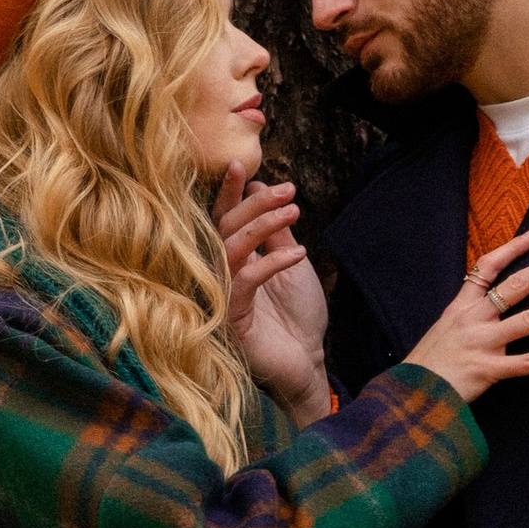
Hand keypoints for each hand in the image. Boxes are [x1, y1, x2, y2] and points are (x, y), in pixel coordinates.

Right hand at [217, 165, 329, 416]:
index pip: (224, 219)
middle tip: (288, 189)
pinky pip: (245, 280)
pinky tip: (300, 253)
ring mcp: (223, 296)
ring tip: (295, 211)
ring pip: (231, 249)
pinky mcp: (231, 318)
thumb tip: (262, 187)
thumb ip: (276, 231)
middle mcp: (222, 274)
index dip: (229, 192)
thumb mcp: (292, 263)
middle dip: (255, 204)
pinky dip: (272, 262)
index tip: (242, 164)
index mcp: (233, 259)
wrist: (306, 363)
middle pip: (225, 228)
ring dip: (263, 225)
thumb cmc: (297, 317)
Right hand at [406, 229, 528, 405]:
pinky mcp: (488, 370)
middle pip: (517, 285)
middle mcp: (474, 319)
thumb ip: (467, 314)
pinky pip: (527, 363)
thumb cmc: (428, 363)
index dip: (513, 249)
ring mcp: (482, 343)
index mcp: (461, 306)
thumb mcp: (443, 328)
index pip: (488, 267)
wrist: (409, 394)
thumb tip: (492, 305)